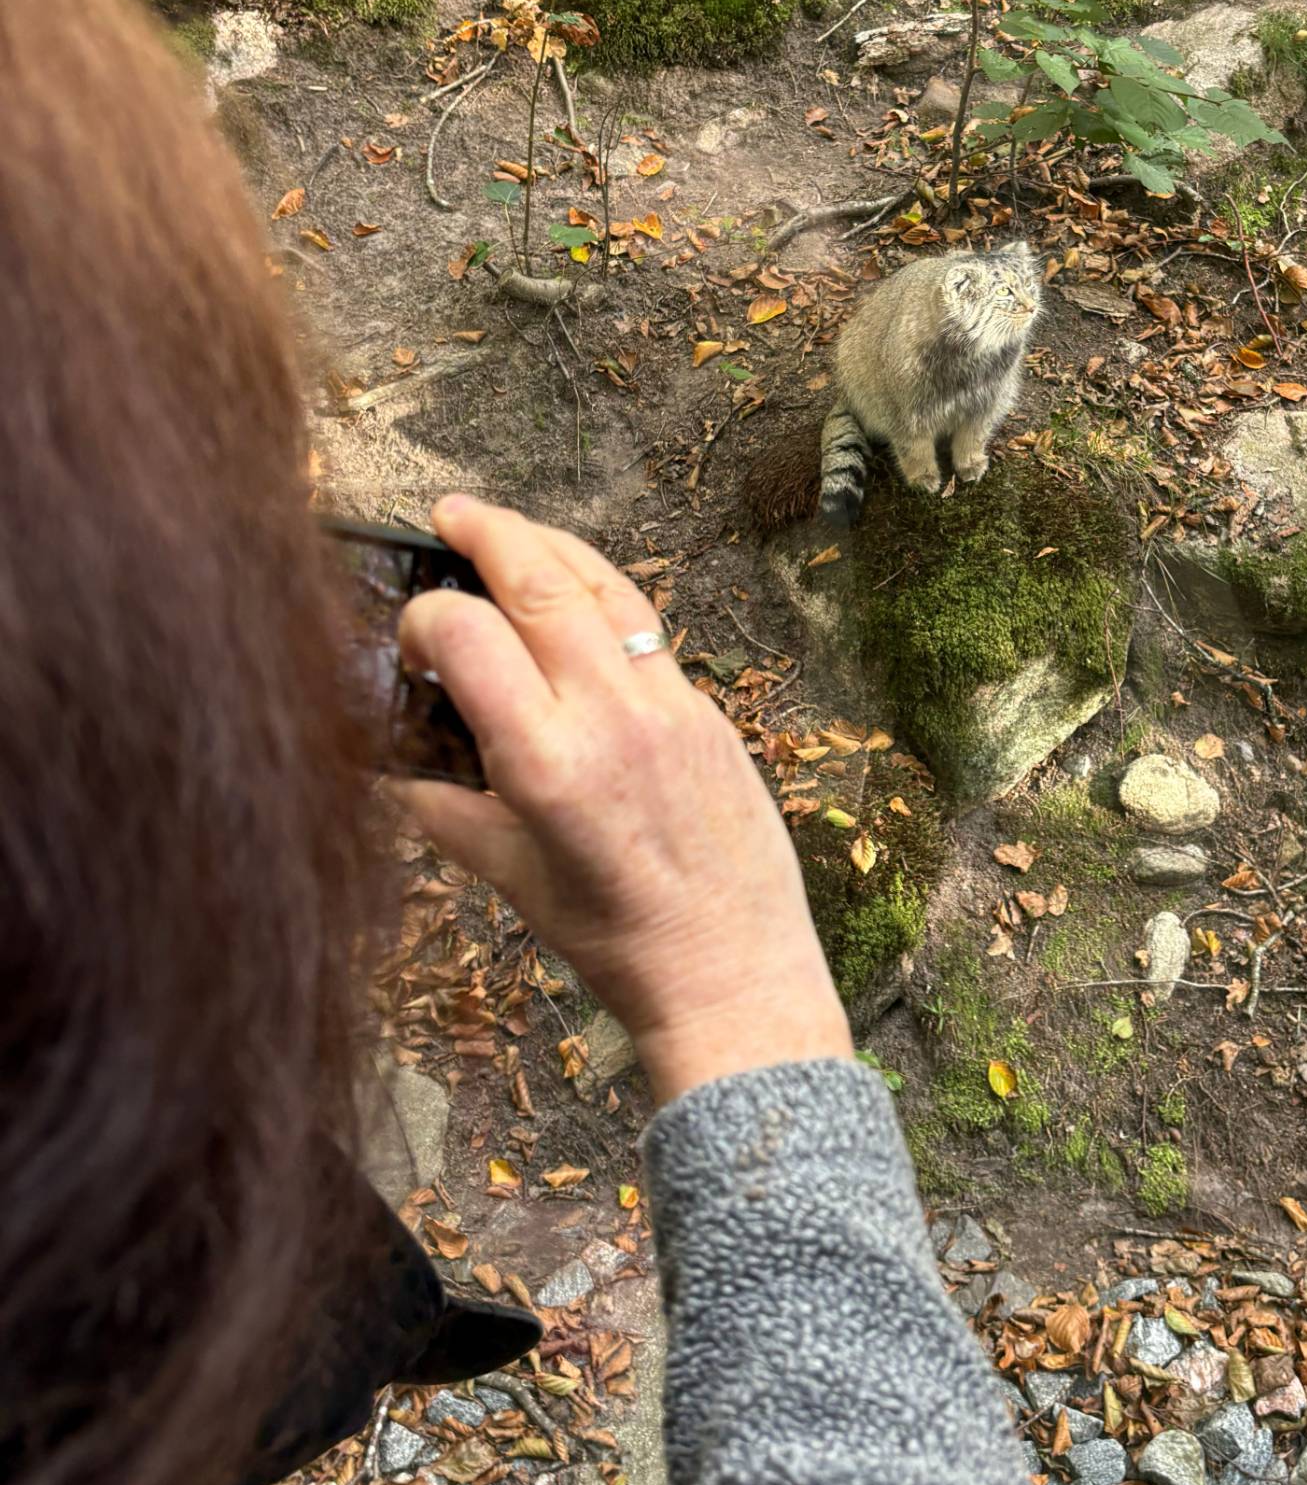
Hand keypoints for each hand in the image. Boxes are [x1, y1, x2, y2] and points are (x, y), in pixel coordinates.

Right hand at [395, 496, 850, 1104]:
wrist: (733, 970)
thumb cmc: (618, 940)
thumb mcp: (511, 880)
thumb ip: (445, 811)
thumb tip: (396, 766)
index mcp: (548, 762)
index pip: (467, 634)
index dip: (425, 619)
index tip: (413, 636)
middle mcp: (612, 717)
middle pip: (542, 581)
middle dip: (487, 533)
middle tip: (449, 514)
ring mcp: (672, 707)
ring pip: (607, 587)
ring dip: (551, 545)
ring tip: (507, 529)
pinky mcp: (711, 713)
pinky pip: (650, 631)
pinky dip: (605, 600)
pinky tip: (578, 599)